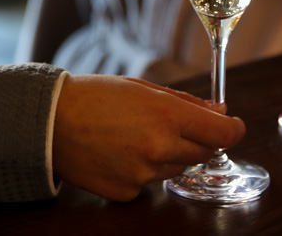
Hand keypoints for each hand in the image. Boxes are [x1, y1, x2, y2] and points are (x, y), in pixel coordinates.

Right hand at [52, 74, 245, 201]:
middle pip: (204, 153)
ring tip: (137, 135)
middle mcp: (159, 147)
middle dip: (199, 139)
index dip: (233, 129)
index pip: (223, 133)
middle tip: (176, 125)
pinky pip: (150, 183)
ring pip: (177, 169)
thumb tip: (219, 111)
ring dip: (170, 154)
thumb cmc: (94, 96)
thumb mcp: (142, 87)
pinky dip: (144, 170)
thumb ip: (185, 101)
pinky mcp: (126, 192)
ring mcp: (142, 174)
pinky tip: (120, 152)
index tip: (233, 125)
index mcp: (166, 115)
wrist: (48, 122)